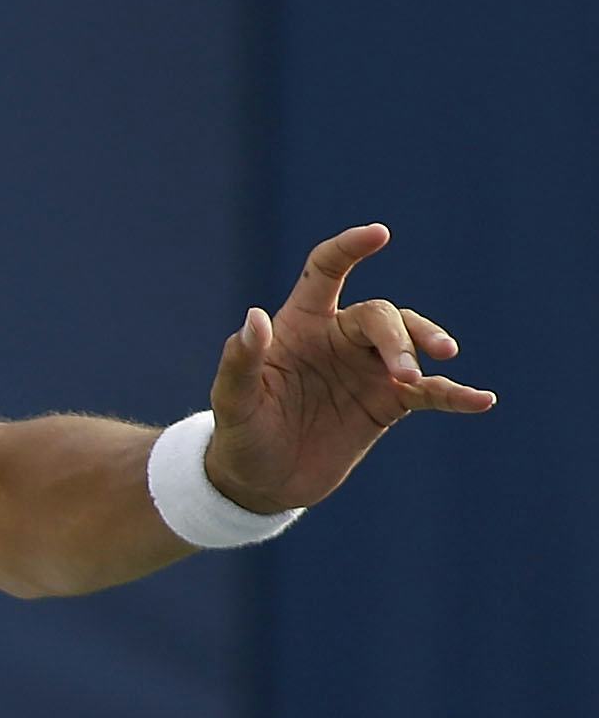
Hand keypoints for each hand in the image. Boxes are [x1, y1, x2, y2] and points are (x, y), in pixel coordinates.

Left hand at [204, 223, 495, 511]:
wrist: (262, 484)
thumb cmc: (242, 435)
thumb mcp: (234, 403)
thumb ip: (241, 362)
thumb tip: (254, 317)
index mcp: (300, 325)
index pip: (326, 271)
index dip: (349, 248)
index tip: (379, 234)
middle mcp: (339, 338)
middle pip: (379, 316)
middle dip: (396, 338)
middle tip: (404, 373)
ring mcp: (368, 369)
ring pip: (410, 341)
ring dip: (425, 348)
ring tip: (437, 367)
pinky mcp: (389, 403)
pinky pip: (431, 391)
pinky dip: (456, 394)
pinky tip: (482, 400)